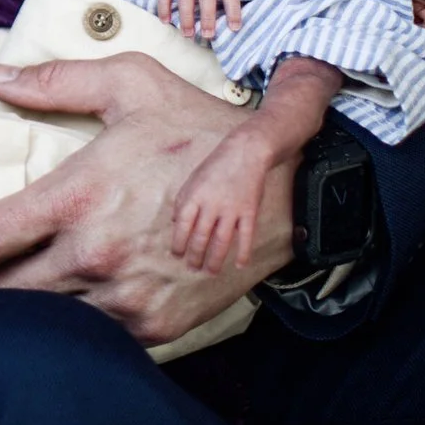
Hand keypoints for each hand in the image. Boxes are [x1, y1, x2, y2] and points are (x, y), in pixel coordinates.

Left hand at [0, 53, 294, 344]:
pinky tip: (43, 330)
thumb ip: (56, 81)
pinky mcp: (153, 327)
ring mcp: (124, 296)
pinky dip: (60, 336)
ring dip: (7, 322)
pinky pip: (88, 339)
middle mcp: (93, 253)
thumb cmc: (199, 129)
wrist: (286, 188)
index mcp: (77, 196)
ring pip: (39, 323)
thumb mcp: (131, 83)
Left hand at [172, 128, 277, 272]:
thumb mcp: (193, 179)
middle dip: (195, 256)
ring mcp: (232, 209)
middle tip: (192, 268)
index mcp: (194, 196)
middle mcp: (211, 205)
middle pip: (200, 237)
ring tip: (210, 272)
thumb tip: (174, 222)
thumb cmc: (216, 166)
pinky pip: (246, 237)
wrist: (246, 152)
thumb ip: (183, 200)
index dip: (178, 243)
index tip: (176, 255)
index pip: (182, 225)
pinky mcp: (250, 211)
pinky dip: (243, 253)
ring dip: (215, 260)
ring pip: (221, 241)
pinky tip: (240, 265)